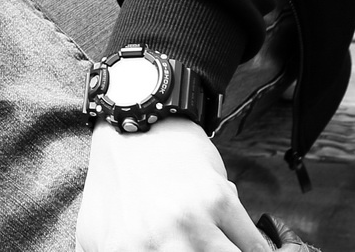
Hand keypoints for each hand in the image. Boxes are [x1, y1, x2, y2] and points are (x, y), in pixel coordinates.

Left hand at [76, 118, 269, 251]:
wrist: (137, 117)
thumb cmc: (118, 180)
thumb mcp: (99, 233)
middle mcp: (154, 245)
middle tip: (209, 248)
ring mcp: (189, 223)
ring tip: (225, 244)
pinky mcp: (219, 200)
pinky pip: (254, 247)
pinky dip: (255, 250)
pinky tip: (243, 243)